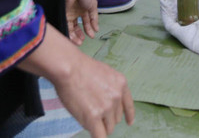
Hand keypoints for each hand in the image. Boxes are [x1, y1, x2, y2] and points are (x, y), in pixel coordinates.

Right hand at [18, 27, 134, 137]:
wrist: (69, 67)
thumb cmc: (80, 68)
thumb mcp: (104, 72)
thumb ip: (109, 87)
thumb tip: (107, 103)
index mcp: (121, 84)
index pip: (128, 105)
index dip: (129, 115)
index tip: (129, 122)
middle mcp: (117, 96)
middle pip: (116, 119)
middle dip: (106, 118)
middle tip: (92, 111)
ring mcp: (106, 108)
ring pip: (108, 128)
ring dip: (99, 126)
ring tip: (85, 114)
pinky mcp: (94, 117)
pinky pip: (99, 136)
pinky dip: (97, 136)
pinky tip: (93, 133)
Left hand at [66, 0, 98, 43]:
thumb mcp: (93, 6)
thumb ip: (94, 19)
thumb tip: (97, 29)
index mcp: (84, 9)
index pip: (86, 22)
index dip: (89, 29)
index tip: (92, 36)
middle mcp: (76, 13)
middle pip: (77, 26)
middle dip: (80, 34)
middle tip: (83, 41)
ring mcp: (70, 14)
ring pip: (72, 28)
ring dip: (75, 36)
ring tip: (79, 42)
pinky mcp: (64, 15)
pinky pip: (67, 26)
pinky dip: (70, 33)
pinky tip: (74, 38)